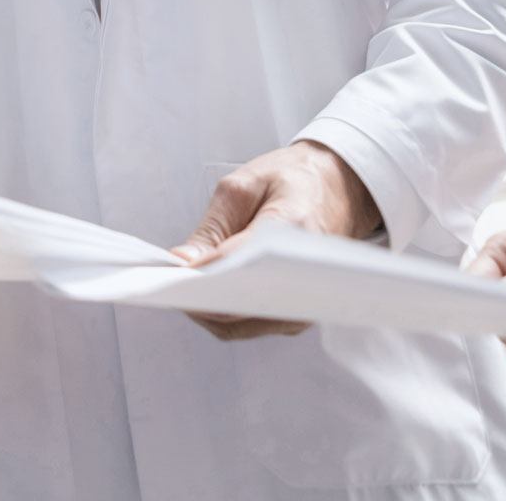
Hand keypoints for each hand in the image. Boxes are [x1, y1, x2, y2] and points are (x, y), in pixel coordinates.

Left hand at [170, 140, 381, 341]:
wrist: (338, 188)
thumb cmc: (290, 181)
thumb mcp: (244, 185)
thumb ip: (214, 226)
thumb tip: (183, 263)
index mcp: (295, 230)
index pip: (238, 262)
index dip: (201, 271)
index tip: (172, 272)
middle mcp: (305, 278)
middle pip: (240, 307)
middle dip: (199, 297)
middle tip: (167, 283)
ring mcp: (302, 304)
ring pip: (240, 324)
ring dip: (207, 309)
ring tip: (180, 285)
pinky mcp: (294, 314)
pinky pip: (249, 322)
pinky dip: (222, 312)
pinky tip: (203, 290)